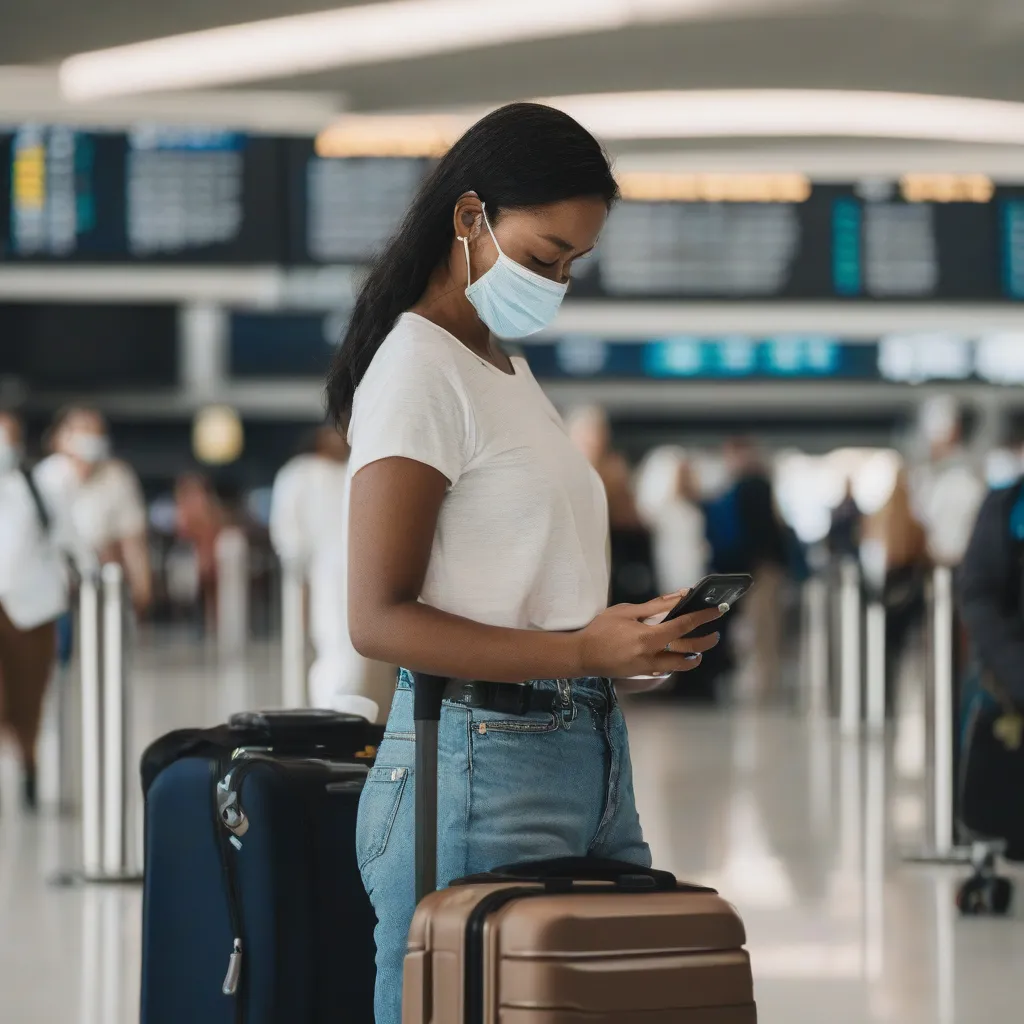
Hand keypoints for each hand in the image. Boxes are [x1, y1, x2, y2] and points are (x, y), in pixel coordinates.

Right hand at [575, 593, 721, 678]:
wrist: (583, 655)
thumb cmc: (602, 629)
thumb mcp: (627, 610)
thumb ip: (655, 605)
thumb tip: (679, 596)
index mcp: (648, 637)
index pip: (683, 625)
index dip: (702, 616)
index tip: (716, 610)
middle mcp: (652, 656)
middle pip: (689, 650)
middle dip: (706, 641)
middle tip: (715, 634)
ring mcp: (648, 668)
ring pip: (681, 665)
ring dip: (695, 656)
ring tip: (700, 648)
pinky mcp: (644, 674)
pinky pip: (668, 670)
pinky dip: (677, 662)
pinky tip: (679, 655)